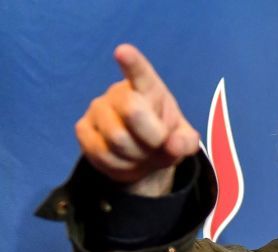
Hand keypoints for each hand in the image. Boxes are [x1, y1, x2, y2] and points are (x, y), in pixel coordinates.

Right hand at [75, 44, 198, 194]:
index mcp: (148, 87)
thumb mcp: (182, 140)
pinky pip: (102, 154)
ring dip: (138, 156)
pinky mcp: (83, 129)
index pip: (140, 73)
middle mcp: (119, 92)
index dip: (132, 63)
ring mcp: (98, 109)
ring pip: (118, 139)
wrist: (142, 156)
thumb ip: (185, 142)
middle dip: (152, 138)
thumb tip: (172, 145)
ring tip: (142, 153)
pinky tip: (125, 159)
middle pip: (133, 113)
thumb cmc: (164, 139)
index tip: (123, 52)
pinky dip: (121, 166)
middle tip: (158, 144)